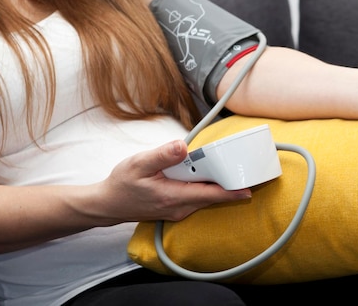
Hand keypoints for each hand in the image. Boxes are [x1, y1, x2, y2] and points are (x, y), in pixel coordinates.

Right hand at [95, 140, 251, 223]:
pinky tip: (203, 175)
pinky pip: (197, 199)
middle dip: (228, 184)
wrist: (108, 204)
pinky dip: (204, 188)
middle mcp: (179, 208)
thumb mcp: (138, 164)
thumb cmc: (122, 184)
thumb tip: (182, 146)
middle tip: (242, 168)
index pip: (209, 195)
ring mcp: (178, 211)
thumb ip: (162, 155)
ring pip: (205, 198)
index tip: (249, 189)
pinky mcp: (176, 209)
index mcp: (172, 197)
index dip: (231, 192)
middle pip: (211, 196)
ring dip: (216, 185)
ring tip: (227, 168)